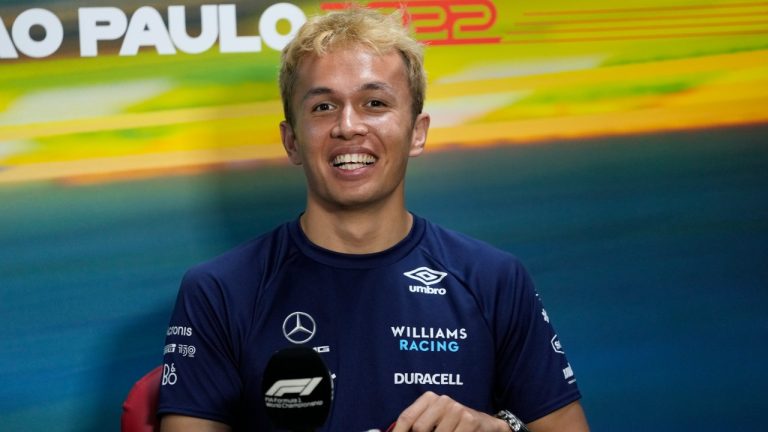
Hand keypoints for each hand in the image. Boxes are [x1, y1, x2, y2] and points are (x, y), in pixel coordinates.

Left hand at [390, 391, 507, 431]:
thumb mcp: (433, 421)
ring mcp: (456, 409)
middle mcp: (442, 400)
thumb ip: (416, 425)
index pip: (407, 417)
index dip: (398, 431)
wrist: (484, 423)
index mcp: (429, 398)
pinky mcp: (469, 420)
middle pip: (419, 428)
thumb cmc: (453, 424)